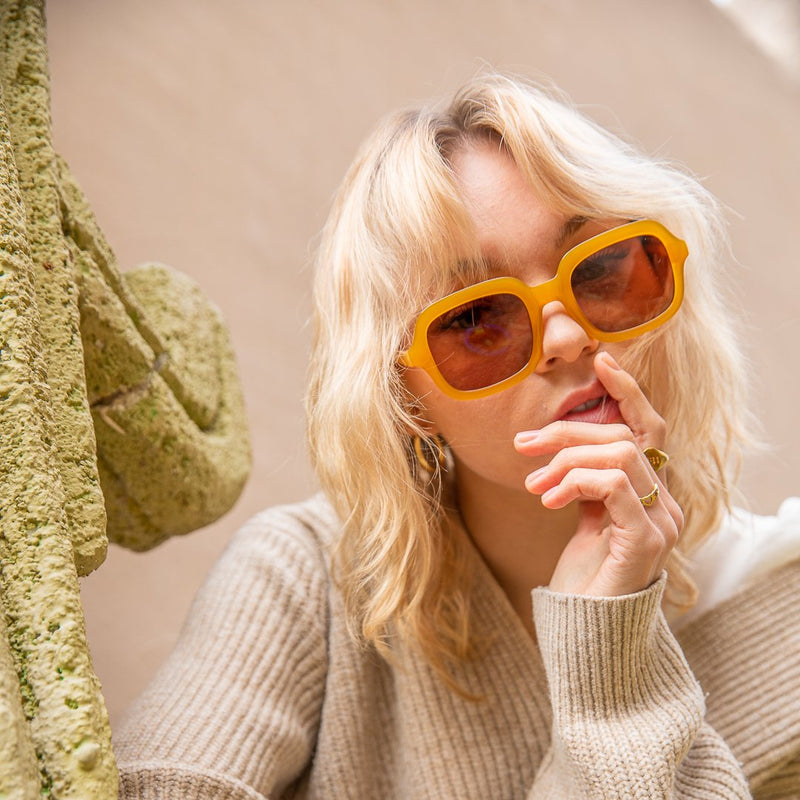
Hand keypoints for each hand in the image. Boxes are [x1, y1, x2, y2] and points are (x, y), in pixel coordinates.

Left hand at [514, 351, 682, 596]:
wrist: (586, 630)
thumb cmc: (583, 573)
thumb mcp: (582, 515)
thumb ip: (583, 479)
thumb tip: (555, 441)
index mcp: (650, 491)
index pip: (649, 429)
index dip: (628, 391)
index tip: (601, 361)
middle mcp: (666, 501)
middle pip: (623, 436)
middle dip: (566, 432)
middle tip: (523, 445)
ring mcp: (662, 520)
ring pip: (618, 454)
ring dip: (566, 461)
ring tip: (534, 487)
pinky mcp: (646, 539)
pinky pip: (614, 485)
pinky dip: (576, 483)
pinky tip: (549, 502)